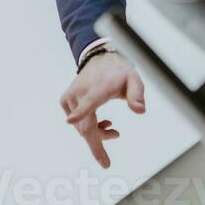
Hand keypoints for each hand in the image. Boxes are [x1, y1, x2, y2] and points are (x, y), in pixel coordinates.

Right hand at [60, 50, 145, 168]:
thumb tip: (140, 110)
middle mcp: (81, 92)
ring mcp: (70, 97)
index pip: (89, 101)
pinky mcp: (65, 101)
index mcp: (98, 88)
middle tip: (112, 145)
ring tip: (110, 126)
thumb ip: (137, 95)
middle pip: (86, 126)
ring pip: (81, 128)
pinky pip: (76, 123)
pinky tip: (99, 122)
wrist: (100, 60)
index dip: (80, 113)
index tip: (71, 120)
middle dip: (98, 142)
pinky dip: (87, 127)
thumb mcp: (134, 80)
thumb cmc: (119, 72)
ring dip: (96, 133)